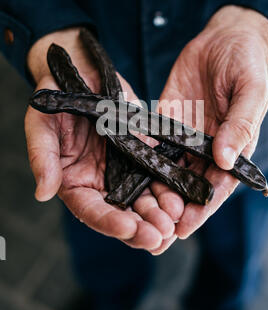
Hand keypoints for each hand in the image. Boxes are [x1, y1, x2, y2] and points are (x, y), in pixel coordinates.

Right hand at [25, 28, 178, 251]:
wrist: (83, 73)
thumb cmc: (56, 99)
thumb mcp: (41, 126)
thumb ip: (41, 158)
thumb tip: (43, 193)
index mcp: (76, 183)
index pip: (92, 211)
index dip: (109, 223)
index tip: (129, 229)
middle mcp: (102, 182)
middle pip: (123, 213)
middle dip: (142, 227)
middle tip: (161, 236)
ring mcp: (126, 169)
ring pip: (145, 198)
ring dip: (160, 212)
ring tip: (176, 221)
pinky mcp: (145, 153)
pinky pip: (160, 172)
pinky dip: (172, 185)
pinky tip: (184, 193)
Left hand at [151, 5, 267, 240]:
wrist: (222, 38)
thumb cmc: (245, 62)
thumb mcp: (250, 90)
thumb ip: (240, 124)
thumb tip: (226, 160)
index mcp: (233, 147)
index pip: (218, 186)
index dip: (201, 208)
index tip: (182, 228)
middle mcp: (207, 149)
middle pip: (190, 185)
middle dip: (173, 207)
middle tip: (151, 228)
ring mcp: (185, 137)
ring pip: (169, 171)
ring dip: (155, 191)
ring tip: (135, 209)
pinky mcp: (166, 122)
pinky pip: (153, 144)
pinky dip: (141, 159)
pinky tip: (125, 173)